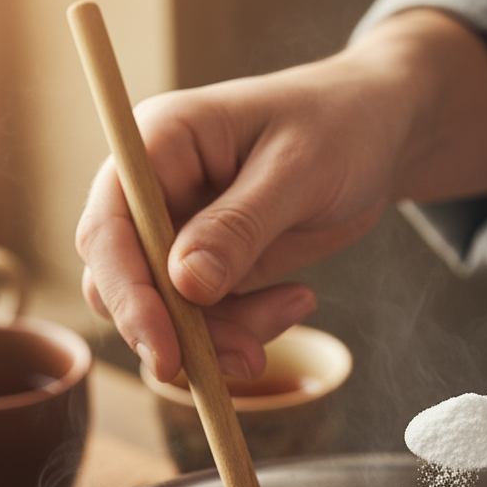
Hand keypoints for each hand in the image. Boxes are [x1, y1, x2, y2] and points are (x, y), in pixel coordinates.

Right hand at [76, 10, 486, 381]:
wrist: (376, 138)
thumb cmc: (339, 127)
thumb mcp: (297, 170)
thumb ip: (239, 226)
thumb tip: (186, 283)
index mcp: (158, 145)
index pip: (109, 228)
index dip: (129, 294)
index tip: (166, 352)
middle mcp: (154, 193)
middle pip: (123, 282)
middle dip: (180, 331)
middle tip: (246, 358)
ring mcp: (178, 234)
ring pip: (165, 314)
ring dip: (220, 337)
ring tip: (295, 309)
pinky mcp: (208, 268)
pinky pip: (206, 320)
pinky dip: (246, 329)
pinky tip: (297, 301)